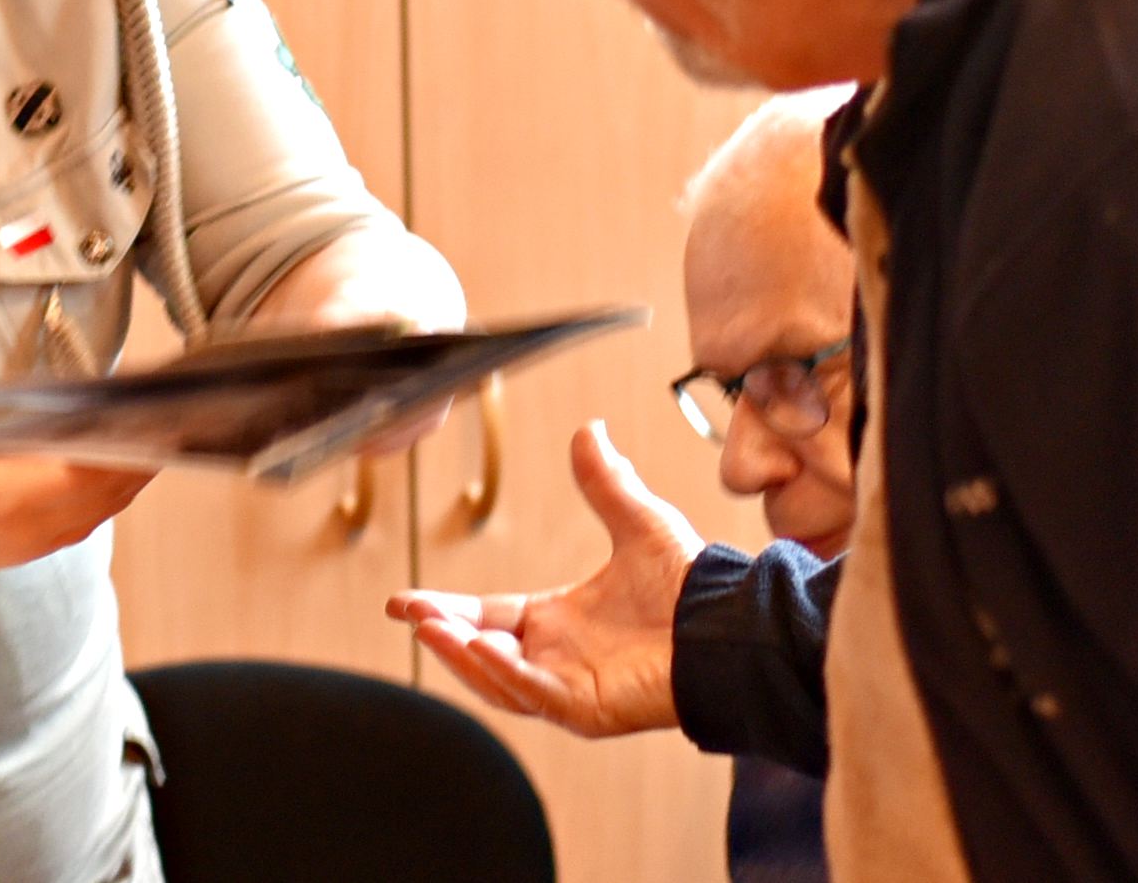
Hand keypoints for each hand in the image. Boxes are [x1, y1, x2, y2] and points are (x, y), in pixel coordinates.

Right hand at [0, 360, 156, 585]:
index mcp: (4, 501)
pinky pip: (67, 532)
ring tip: (149, 451)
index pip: (88, 477)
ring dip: (120, 490)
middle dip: (139, 468)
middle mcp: (19, 533)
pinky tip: (101, 482)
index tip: (164, 428)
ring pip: (88, 521)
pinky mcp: (3, 557)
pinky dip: (93, 507)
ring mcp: (13, 550)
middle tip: (176, 432)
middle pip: (102, 502)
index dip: (131, 455)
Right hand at [386, 421, 704, 737]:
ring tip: (431, 628)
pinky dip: (505, 673)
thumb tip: (590, 430)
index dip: (447, 611)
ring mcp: (569, 686)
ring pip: (498, 679)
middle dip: (442, 635)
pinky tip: (480, 647)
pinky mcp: (587, 707)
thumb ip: (606, 483)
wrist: (732, 622)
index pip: (488, 617)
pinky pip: (536, 694)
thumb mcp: (638, 522)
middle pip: (481, 652)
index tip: (405, 602)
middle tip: (410, 614)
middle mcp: (557, 656)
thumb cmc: (693, 582)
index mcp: (559, 621)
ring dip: (461, 656)